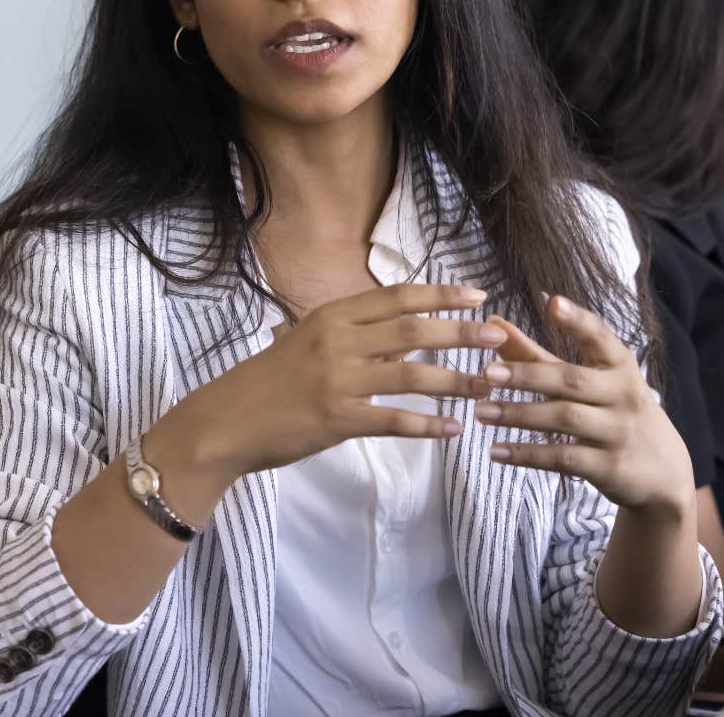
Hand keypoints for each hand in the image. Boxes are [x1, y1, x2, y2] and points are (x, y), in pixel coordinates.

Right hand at [172, 283, 498, 479]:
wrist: (223, 423)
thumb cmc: (266, 383)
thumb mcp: (305, 342)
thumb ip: (351, 334)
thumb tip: (403, 330)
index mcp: (331, 317)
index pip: (397, 297)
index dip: (441, 295)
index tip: (478, 295)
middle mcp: (337, 342)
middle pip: (413, 330)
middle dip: (462, 331)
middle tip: (499, 335)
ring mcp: (338, 381)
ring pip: (412, 374)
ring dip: (456, 379)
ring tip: (489, 384)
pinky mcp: (336, 420)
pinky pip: (394, 420)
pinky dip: (428, 425)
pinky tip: (454, 428)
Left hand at [473, 295, 693, 517]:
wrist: (665, 473)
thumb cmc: (616, 413)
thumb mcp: (590, 381)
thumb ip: (539, 355)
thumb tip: (494, 324)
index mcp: (620, 365)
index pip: (600, 337)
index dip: (578, 320)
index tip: (553, 302)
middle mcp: (624, 394)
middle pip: (571, 380)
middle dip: (527, 375)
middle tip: (487, 372)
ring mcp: (619, 431)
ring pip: (564, 418)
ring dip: (519, 415)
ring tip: (481, 412)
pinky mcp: (609, 466)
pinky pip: (563, 458)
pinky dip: (528, 454)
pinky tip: (496, 451)